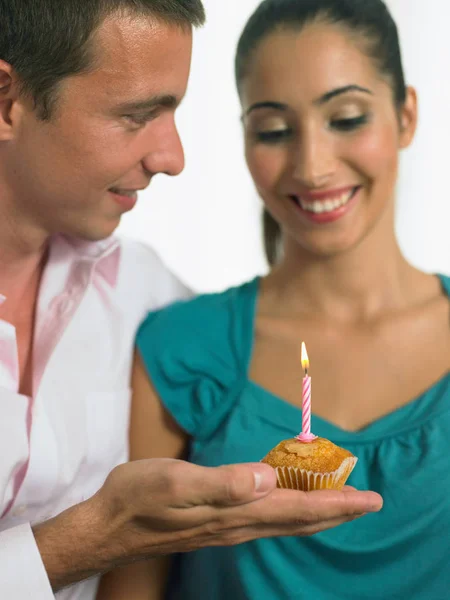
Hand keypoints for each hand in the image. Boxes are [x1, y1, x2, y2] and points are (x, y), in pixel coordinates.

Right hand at [93, 458, 381, 560]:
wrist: (109, 525)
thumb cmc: (139, 498)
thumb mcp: (177, 482)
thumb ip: (223, 482)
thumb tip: (267, 477)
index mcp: (236, 512)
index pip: (299, 510)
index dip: (337, 505)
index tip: (370, 498)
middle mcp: (239, 524)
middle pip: (299, 520)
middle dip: (337, 511)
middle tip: (368, 502)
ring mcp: (227, 526)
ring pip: (285, 522)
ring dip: (317, 512)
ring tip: (339, 503)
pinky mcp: (216, 522)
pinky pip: (266, 519)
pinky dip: (290, 510)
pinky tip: (288, 502)